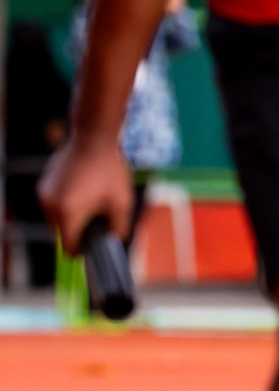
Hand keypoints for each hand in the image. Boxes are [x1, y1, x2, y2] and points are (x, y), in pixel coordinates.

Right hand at [37, 134, 132, 254]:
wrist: (93, 139)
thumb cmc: (110, 171)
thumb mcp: (122, 202)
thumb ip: (119, 228)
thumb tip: (115, 242)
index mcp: (67, 213)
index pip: (68, 246)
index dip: (81, 251)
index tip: (92, 248)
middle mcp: (50, 206)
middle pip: (61, 234)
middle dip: (77, 232)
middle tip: (97, 222)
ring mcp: (44, 195)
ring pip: (56, 220)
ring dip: (70, 218)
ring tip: (91, 204)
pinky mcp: (43, 185)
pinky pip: (53, 205)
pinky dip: (65, 205)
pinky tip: (82, 193)